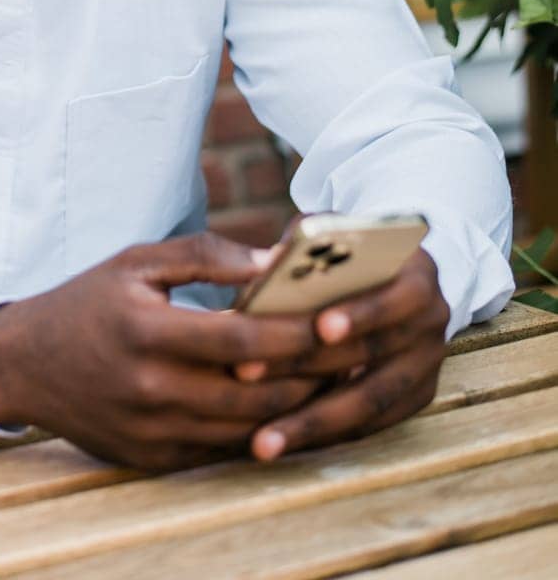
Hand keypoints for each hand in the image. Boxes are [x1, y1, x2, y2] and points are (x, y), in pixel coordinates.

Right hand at [0, 232, 322, 470]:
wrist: (23, 363)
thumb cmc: (87, 301)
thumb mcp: (137, 261)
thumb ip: (205, 256)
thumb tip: (271, 262)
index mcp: (150, 333)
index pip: (245, 342)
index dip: (298, 334)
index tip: (342, 320)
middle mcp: (153, 390)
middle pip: (257, 396)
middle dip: (314, 378)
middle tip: (358, 358)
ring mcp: (153, 433)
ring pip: (246, 431)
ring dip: (296, 412)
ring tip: (336, 385)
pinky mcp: (153, 459)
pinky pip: (220, 451)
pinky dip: (259, 433)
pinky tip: (288, 411)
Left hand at [238, 247, 449, 460]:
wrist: (402, 277)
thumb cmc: (353, 253)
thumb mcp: (336, 235)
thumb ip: (308, 244)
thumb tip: (271, 264)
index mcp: (417, 278)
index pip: (390, 298)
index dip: (358, 314)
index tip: (320, 328)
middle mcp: (431, 324)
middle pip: (368, 354)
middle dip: (304, 366)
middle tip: (246, 374)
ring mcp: (426, 366)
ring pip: (367, 403)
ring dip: (311, 423)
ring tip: (262, 442)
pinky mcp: (416, 398)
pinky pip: (370, 426)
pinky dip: (327, 435)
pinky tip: (283, 442)